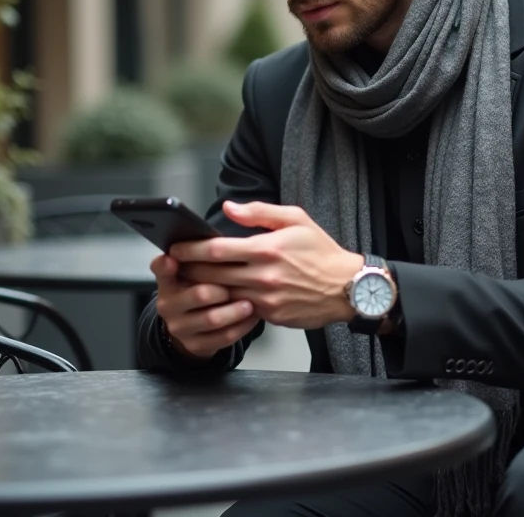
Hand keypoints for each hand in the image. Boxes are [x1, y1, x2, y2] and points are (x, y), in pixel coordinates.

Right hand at [149, 252, 257, 360]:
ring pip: (212, 319)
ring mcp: (180, 327)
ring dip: (235, 311)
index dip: (166, 265)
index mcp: (167, 280)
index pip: (161, 268)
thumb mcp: (192, 270)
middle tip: (240, 283)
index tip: (173, 259)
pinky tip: (252, 317)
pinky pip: (223, 337)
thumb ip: (199, 252)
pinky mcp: (196, 345)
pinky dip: (241, 326)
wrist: (193, 327)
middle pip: (198, 294)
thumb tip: (224, 219)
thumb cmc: (200, 287)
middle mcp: (168, 304)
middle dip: (222, 289)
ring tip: (251, 303)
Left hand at [170, 201, 363, 329]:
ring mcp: (266, 299)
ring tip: (188, 279)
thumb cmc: (322, 251)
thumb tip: (228, 209)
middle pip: (211, 274)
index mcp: (267, 248)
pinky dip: (224, 302)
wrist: (348, 288)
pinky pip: (239, 309)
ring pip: (222, 294)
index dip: (190, 249)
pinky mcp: (271, 316)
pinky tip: (215, 295)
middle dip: (188, 269)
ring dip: (202, 288)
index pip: (216, 250)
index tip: (176, 246)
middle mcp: (263, 275)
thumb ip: (259, 212)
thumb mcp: (296, 220)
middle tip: (174, 264)